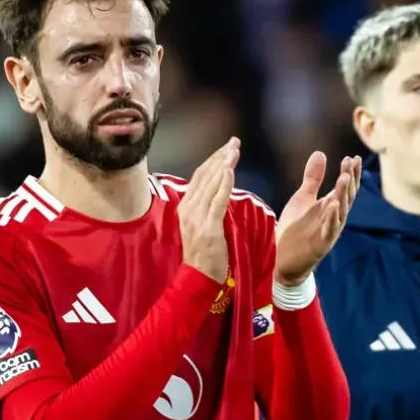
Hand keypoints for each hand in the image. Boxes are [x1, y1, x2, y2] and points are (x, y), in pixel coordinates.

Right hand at [179, 139, 238, 282]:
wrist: (198, 277)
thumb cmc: (203, 253)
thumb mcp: (200, 225)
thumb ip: (206, 207)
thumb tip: (217, 190)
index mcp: (185, 206)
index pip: (199, 177)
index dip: (212, 160)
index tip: (225, 148)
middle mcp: (188, 208)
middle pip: (205, 176)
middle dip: (220, 157)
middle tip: (234, 142)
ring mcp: (197, 217)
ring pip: (211, 184)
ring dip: (224, 165)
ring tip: (234, 150)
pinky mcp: (209, 227)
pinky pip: (217, 201)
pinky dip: (223, 184)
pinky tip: (230, 170)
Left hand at [274, 153, 360, 286]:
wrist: (282, 258)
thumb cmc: (294, 228)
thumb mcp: (303, 198)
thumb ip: (313, 179)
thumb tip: (321, 153)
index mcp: (330, 206)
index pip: (345, 187)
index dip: (351, 173)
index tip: (353, 157)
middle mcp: (334, 217)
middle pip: (346, 196)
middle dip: (349, 180)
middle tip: (351, 162)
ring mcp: (329, 231)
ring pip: (341, 211)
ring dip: (343, 194)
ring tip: (344, 178)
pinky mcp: (321, 244)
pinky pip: (330, 230)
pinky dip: (332, 218)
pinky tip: (334, 205)